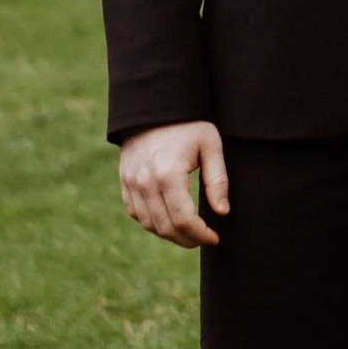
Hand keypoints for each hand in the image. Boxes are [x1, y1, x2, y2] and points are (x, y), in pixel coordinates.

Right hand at [119, 121, 228, 246]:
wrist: (153, 108)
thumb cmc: (188, 126)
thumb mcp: (211, 146)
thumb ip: (218, 180)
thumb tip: (222, 212)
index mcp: (169, 174)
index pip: (184, 220)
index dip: (201, 235)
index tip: (215, 238)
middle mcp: (145, 182)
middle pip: (166, 227)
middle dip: (188, 240)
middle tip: (204, 239)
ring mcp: (131, 183)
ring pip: (150, 225)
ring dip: (171, 235)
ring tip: (190, 233)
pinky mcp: (125, 182)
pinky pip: (135, 213)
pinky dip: (153, 223)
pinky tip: (170, 221)